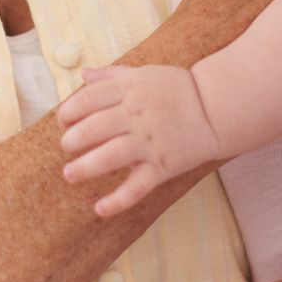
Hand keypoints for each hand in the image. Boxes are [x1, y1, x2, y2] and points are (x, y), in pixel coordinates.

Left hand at [58, 64, 223, 216]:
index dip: (69, 111)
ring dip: (85, 167)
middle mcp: (137, 115)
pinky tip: (100, 208)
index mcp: (129, 90)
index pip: (88, 99)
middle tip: (67, 147)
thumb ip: (111, 75)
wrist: (216, 108)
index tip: (64, 122)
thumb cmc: (177, 89)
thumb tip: (83, 74)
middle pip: (94, 128)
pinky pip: (138, 186)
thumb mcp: (144, 73)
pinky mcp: (162, 165)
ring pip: (110, 156)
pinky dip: (118, 201)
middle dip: (73, 140)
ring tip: (70, 174)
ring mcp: (150, 141)